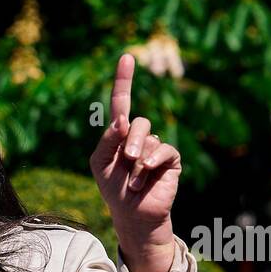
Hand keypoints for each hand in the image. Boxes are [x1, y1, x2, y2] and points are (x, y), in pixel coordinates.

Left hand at [89, 53, 182, 271]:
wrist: (131, 214)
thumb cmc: (113, 189)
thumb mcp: (100, 163)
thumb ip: (106, 140)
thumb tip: (122, 120)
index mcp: (121, 135)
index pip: (122, 102)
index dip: (123, 81)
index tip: (126, 57)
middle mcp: (140, 137)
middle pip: (137, 122)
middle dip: (130, 141)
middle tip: (127, 159)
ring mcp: (156, 147)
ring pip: (150, 137)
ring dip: (138, 159)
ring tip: (134, 177)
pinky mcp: (171, 160)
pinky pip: (165, 150)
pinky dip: (153, 161)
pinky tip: (146, 172)